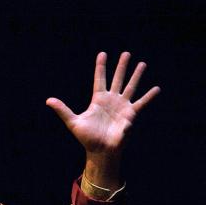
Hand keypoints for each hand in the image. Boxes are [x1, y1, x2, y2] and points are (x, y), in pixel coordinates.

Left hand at [46, 51, 159, 187]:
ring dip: (136, 75)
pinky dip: (149, 96)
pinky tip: (157, 88)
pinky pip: (141, 103)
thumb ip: (63, 110)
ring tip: (142, 64)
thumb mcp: (73, 122)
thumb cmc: (87, 138)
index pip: (100, 79)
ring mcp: (122, 107)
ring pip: (130, 87)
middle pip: (117, 79)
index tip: (103, 53)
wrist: (100, 151)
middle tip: (126, 53)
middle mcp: (111, 101)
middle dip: (122, 66)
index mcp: (98, 100)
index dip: (101, 67)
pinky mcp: (130, 116)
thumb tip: (48, 100)